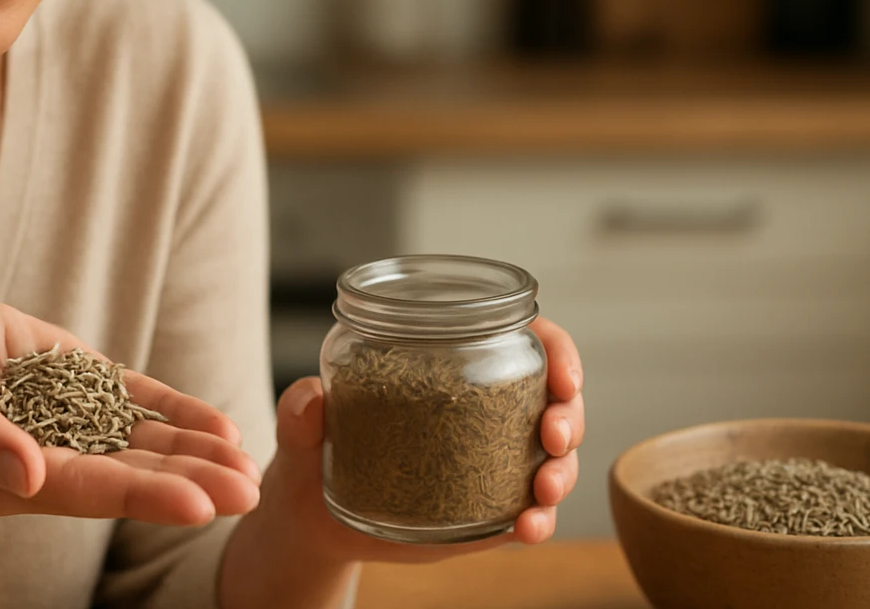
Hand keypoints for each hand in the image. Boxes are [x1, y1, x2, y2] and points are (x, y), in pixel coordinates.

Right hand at [0, 293, 261, 525]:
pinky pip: (127, 403)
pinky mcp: (67, 384)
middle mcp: (38, 460)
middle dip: (187, 482)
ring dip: (192, 453)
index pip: (80, 489)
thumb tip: (23, 474)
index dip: (140, 494)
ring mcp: (57, 423)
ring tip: (248, 464)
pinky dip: (171, 414)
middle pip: (121, 475)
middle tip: (250, 491)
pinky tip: (216, 426)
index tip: (199, 504)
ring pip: (134, 444)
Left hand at [256, 316, 583, 565]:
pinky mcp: (486, 508)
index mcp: (449, 368)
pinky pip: (531, 512)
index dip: (557, 350)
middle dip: (569, 416)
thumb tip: (309, 398)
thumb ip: (300, 412)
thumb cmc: (313, 451)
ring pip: (556, 458)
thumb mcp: (302, 428)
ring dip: (562, 472)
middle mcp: (481, 411)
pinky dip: (539, 520)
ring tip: (540, 494)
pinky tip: (527, 528)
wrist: (311, 520)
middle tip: (551, 437)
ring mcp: (489, 461)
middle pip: (555, 400)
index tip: (562, 373)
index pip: (522, 341)